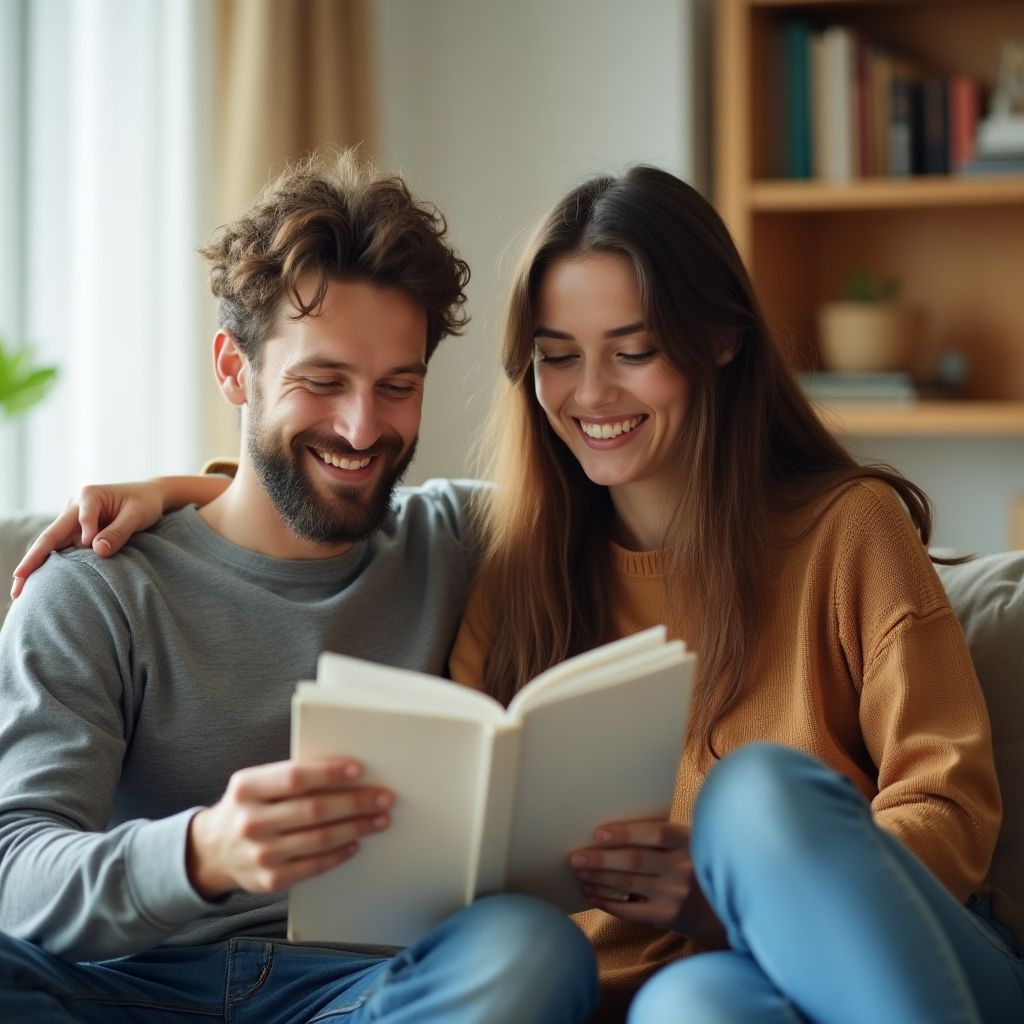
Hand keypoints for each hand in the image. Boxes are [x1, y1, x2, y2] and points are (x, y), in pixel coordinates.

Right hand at [11, 482, 166, 596]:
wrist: (148, 497)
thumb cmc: (144, 503)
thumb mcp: (137, 515)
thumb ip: (118, 532)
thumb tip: (97, 550)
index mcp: (89, 495)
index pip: (83, 516)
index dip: (89, 531)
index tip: (94, 545)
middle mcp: (74, 507)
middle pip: (50, 536)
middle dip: (33, 560)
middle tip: (18, 583)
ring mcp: (71, 521)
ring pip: (51, 545)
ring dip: (35, 566)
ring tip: (20, 591)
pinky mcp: (75, 532)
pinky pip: (61, 549)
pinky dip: (49, 565)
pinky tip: (38, 583)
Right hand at [187, 758, 392, 898]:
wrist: (212, 850)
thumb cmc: (249, 806)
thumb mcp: (256, 783)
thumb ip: (291, 777)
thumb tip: (347, 771)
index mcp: (247, 788)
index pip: (295, 777)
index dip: (329, 773)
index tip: (359, 769)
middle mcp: (250, 821)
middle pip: (314, 810)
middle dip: (356, 802)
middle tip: (384, 797)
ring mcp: (259, 854)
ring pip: (319, 839)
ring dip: (356, 828)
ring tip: (380, 818)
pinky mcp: (269, 880)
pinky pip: (314, 866)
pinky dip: (339, 854)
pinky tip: (356, 842)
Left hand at [570, 821, 723, 939]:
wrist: (724, 904)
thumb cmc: (695, 864)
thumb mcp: (689, 842)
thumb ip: (661, 837)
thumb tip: (609, 832)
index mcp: (688, 841)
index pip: (655, 833)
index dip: (626, 833)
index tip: (599, 833)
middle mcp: (683, 867)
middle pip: (635, 860)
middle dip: (600, 859)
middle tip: (575, 857)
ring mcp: (676, 894)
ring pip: (629, 884)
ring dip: (598, 879)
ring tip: (578, 872)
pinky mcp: (668, 916)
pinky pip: (631, 910)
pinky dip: (607, 902)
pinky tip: (591, 893)